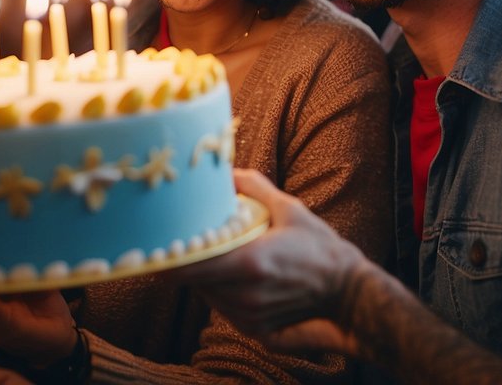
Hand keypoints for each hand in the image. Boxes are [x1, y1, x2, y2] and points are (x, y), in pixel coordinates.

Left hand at [171, 169, 367, 353]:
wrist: (347, 292)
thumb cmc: (320, 248)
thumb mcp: (290, 209)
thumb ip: (255, 188)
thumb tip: (228, 173)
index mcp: (249, 263)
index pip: (190, 268)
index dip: (167, 259)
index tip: (153, 247)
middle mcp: (245, 294)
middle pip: (193, 282)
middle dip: (186, 264)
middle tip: (180, 244)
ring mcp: (249, 315)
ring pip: (207, 296)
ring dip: (204, 279)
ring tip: (211, 257)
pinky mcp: (255, 329)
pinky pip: (223, 309)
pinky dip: (220, 293)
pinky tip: (232, 277)